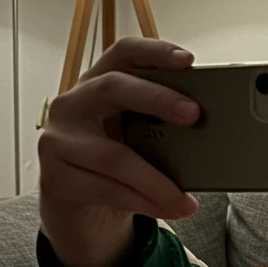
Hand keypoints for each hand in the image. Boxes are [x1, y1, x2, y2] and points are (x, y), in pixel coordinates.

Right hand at [38, 38, 202, 266]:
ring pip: (113, 155)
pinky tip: (169, 209)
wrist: (82, 214)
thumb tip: (212, 131)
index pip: (122, 54)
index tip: (188, 60)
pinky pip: (106, 189)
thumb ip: (161, 126)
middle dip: (157, 98)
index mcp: (98, 86)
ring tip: (186, 200)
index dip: (154, 51)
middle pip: (113, 88)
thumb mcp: (139, 139)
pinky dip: (144, 202)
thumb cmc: (118, 168)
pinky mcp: (55, 179)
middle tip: (194, 115)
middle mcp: (72, 106)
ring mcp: (57, 141)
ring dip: (158, 181)